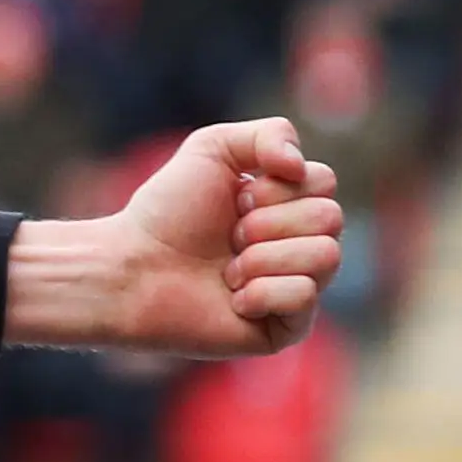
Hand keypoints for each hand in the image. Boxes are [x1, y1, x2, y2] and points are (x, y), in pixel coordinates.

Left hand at [6, 117, 343, 357]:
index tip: (234, 199)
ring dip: (262, 257)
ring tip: (227, 270)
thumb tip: (300, 165)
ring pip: (326, 257)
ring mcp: (297, 287)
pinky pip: (306, 298)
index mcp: (291, 205)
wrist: (129, 268)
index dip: (275, 188)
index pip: (325, 182)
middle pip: (331, 218)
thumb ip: (269, 134)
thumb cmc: (166, 211)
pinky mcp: (286, 327)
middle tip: (228, 237)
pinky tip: (233, 299)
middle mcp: (300, 245)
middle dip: (267, 222)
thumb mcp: (212, 149)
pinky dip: (261, 292)